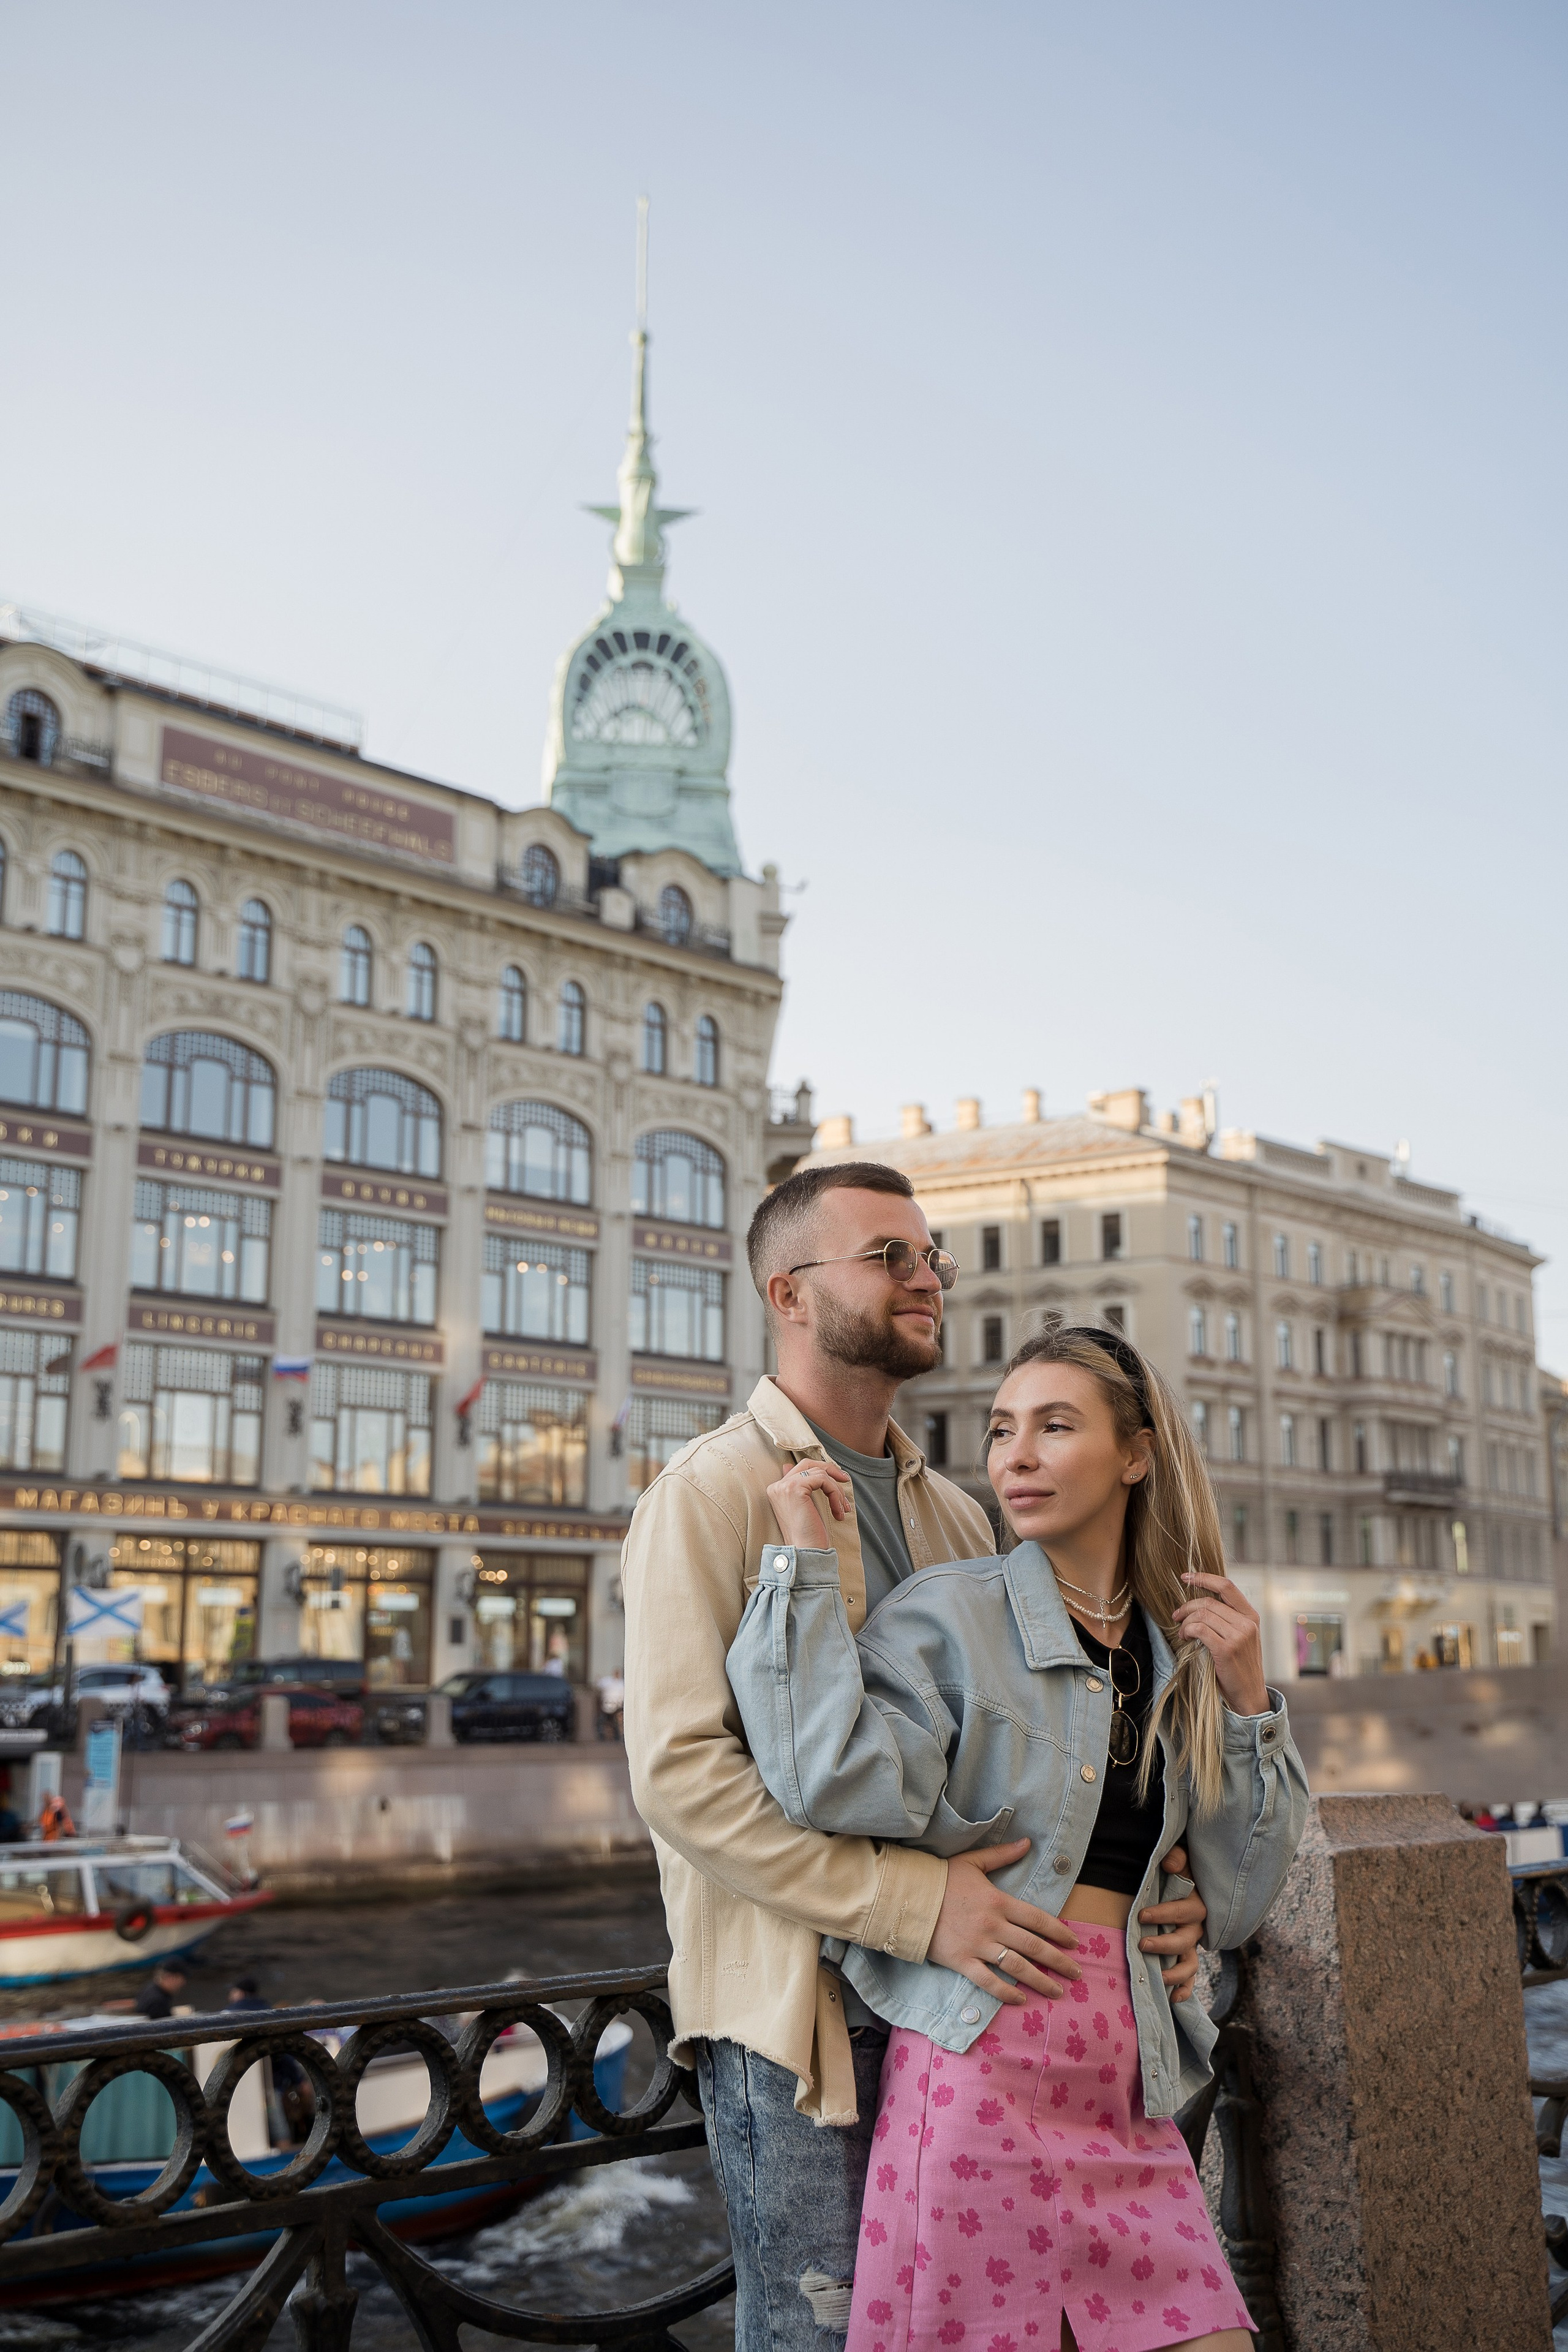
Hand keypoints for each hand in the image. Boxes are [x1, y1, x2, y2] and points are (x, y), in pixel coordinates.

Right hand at [766, 1459, 852, 1549]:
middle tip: (845, 1480)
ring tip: (842, 1509)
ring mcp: (784, 1486)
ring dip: (836, 1491)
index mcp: (777, 1490)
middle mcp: (777, 1486)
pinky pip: (823, 1480)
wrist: (805, 1553)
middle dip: (829, 1470)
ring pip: (819, 1473)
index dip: (822, 1471)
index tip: (839, 1481)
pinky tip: (838, 1511)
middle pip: (807, 1464)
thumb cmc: (808, 1536)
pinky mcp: (795, 1489)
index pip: (800, 1469)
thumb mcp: (805, 1508)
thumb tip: (798, 1468)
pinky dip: (835, 1494)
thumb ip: (802, 1488)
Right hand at [926, 1839, 1081, 2006]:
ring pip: (1016, 1967)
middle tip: (1076, 1973)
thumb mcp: (973, 1861)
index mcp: (998, 1901)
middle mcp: (993, 1925)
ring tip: (1057, 1992)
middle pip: (1033, 1947)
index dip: (1059, 1932)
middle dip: (1058, 1961)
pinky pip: (988, 1982)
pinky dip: (1006, 1993)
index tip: (1074, 1943)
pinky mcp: (961, 1961)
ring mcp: (978, 1945)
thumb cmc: (941, 1878)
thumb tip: (1028, 1842)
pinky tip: (1021, 1999)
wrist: (906, 1897)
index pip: (1037, 1919)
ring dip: (1040, 1981)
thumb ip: (1002, 1854)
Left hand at [1137, 1841, 1205, 2003]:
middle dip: (1165, 1945)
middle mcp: (1195, 1927)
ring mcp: (1192, 1945)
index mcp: (1195, 1904)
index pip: (1183, 1911)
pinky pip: (1190, 1978)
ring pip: (1190, 1964)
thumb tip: (1170, 1864)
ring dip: (1175, 1974)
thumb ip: (1178, 1859)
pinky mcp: (1186, 1957)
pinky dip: (1184, 1990)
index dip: (1164, 1914)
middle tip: (1142, 1945)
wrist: (1186, 1884)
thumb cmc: (1178, 1873)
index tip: (1142, 1916)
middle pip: (1186, 1941)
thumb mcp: (1181, 1861)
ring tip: (1157, 1978)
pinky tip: (1173, 1999)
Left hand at [1171, 1572, 1268, 1716]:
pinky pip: (1199, 1629)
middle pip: (1208, 1601)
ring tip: (1182, 1633)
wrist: (1250, 1695)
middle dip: (1187, 1607)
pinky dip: (1187, 1631)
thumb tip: (1199, 1603)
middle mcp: (1247, 1623)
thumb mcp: (1241, 1638)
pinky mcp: (1227, 1649)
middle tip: (1176, 1616)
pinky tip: (1185, 1639)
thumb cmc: (1240, 1666)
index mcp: (1251, 1616)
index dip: (1204, 1578)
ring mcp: (1239, 1636)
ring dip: (1185, 1622)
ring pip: (1202, 1615)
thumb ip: (1228, 1619)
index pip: (1227, 1586)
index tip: (1186, 1577)